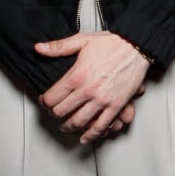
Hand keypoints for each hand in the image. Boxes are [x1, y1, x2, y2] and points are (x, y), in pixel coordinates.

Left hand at [35, 31, 149, 143]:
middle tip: (53, 113)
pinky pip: (101, 126)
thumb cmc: (110, 42)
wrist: (135, 46)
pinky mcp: (115, 106)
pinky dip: (91, 134)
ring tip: (65, 125)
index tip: (44, 101)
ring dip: (69, 127)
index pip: (52, 98)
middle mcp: (87, 90)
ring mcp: (102, 100)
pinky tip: (85, 136)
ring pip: (79, 122)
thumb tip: (39, 48)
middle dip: (54, 114)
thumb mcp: (82, 40)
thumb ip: (58, 46)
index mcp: (77, 75)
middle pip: (62, 112)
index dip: (44, 102)